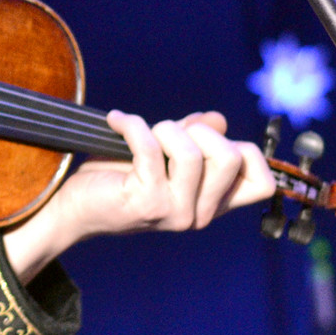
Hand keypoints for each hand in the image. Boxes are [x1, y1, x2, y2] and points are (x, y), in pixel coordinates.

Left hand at [3, 110, 276, 281]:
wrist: (73, 205)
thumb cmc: (118, 176)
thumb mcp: (163, 153)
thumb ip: (193, 137)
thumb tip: (218, 120)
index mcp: (211, 204)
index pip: (262, 184)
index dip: (243, 150)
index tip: (204, 138)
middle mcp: (199, 215)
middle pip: (231, 158)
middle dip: (198, 131)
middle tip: (165, 133)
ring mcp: (174, 213)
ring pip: (192, 153)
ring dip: (163, 128)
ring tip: (139, 130)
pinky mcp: (145, 203)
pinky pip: (150, 149)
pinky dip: (132, 125)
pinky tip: (116, 121)